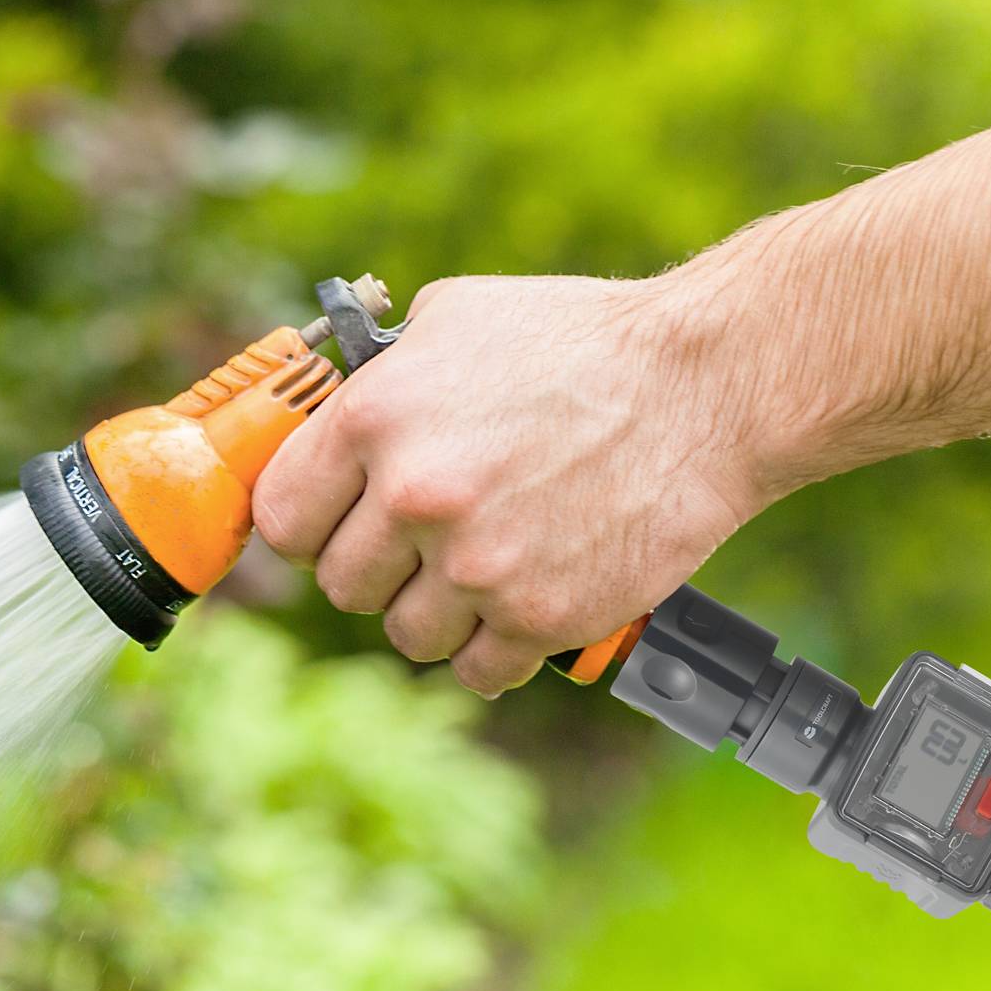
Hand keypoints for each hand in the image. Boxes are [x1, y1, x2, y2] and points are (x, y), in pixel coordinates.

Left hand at [253, 269, 796, 695]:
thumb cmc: (583, 341)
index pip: (283, 516)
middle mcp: (415, 497)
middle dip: (379, 568)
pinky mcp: (540, 617)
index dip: (310, 524)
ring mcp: (477, 565)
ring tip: (485, 568)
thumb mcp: (456, 319)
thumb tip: (327, 417)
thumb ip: (380, 378)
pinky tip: (521, 605)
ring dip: (439, 612)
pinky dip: (495, 650)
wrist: (706, 386)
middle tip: (425, 545)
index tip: (337, 525)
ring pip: (408, 635)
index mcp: (375, 420)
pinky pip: (477, 671)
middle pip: (342, 586)